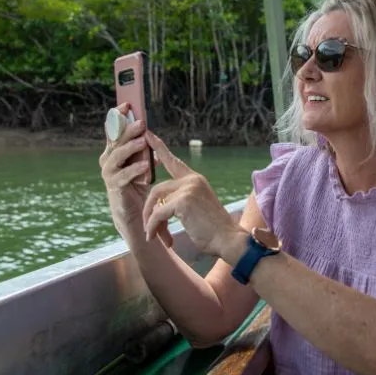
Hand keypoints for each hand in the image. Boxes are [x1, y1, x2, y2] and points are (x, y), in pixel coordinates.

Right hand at [99, 103, 156, 226]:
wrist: (134, 213)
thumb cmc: (138, 185)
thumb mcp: (143, 164)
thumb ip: (145, 152)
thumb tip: (152, 139)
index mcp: (114, 151)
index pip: (114, 129)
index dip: (118, 116)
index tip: (128, 104)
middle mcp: (108, 159)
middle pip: (115, 140)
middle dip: (127, 129)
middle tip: (141, 122)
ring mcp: (109, 173)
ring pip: (117, 155)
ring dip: (130, 147)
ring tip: (143, 142)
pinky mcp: (114, 187)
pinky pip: (123, 175)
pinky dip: (134, 170)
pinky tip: (146, 166)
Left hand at [142, 132, 242, 257]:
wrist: (228, 240)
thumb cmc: (212, 231)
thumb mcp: (194, 210)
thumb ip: (179, 201)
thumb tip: (156, 207)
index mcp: (196, 180)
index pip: (173, 161)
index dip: (159, 148)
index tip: (147, 134)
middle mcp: (192, 180)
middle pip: (157, 188)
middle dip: (149, 210)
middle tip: (148, 228)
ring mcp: (188, 188)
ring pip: (155, 200)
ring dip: (150, 220)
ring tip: (153, 235)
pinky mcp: (183, 201)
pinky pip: (157, 213)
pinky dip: (153, 227)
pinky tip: (154, 237)